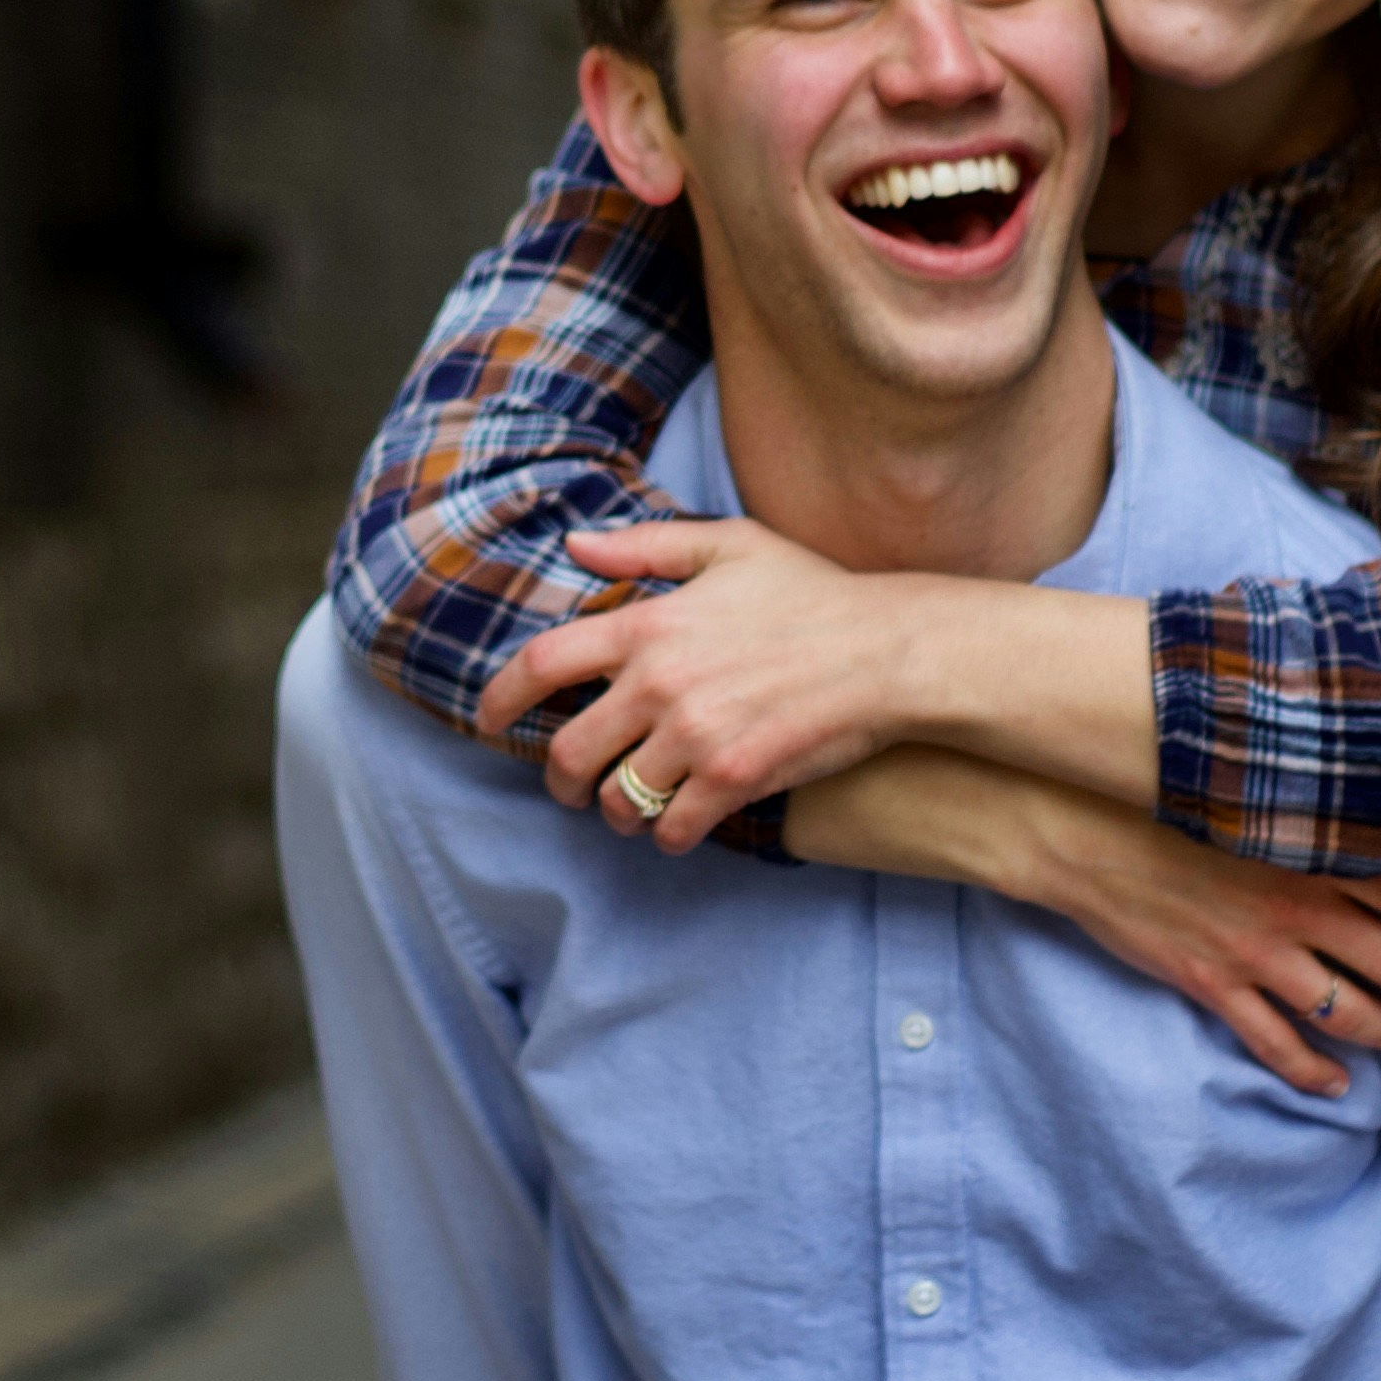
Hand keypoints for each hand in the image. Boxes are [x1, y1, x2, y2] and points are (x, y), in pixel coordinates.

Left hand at [479, 520, 918, 851]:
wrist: (889, 651)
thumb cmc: (813, 593)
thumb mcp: (730, 546)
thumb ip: (646, 547)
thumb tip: (576, 546)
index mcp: (649, 624)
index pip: (542, 664)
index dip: (501, 697)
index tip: (490, 720)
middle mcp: (660, 682)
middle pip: (568, 751)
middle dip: (560, 780)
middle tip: (571, 788)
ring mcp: (696, 734)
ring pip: (617, 798)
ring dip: (615, 811)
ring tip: (630, 807)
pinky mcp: (734, 777)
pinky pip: (672, 827)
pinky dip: (667, 833)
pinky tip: (679, 825)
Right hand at [1002, 800, 1380, 1099]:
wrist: (1079, 827)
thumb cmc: (1164, 792)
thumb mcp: (1249, 785)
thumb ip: (1311, 803)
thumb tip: (1369, 802)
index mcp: (1310, 852)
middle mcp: (1294, 908)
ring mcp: (1253, 952)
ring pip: (1346, 1009)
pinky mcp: (1211, 982)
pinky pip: (1273, 1040)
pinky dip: (1309, 1070)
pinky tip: (1336, 1086)